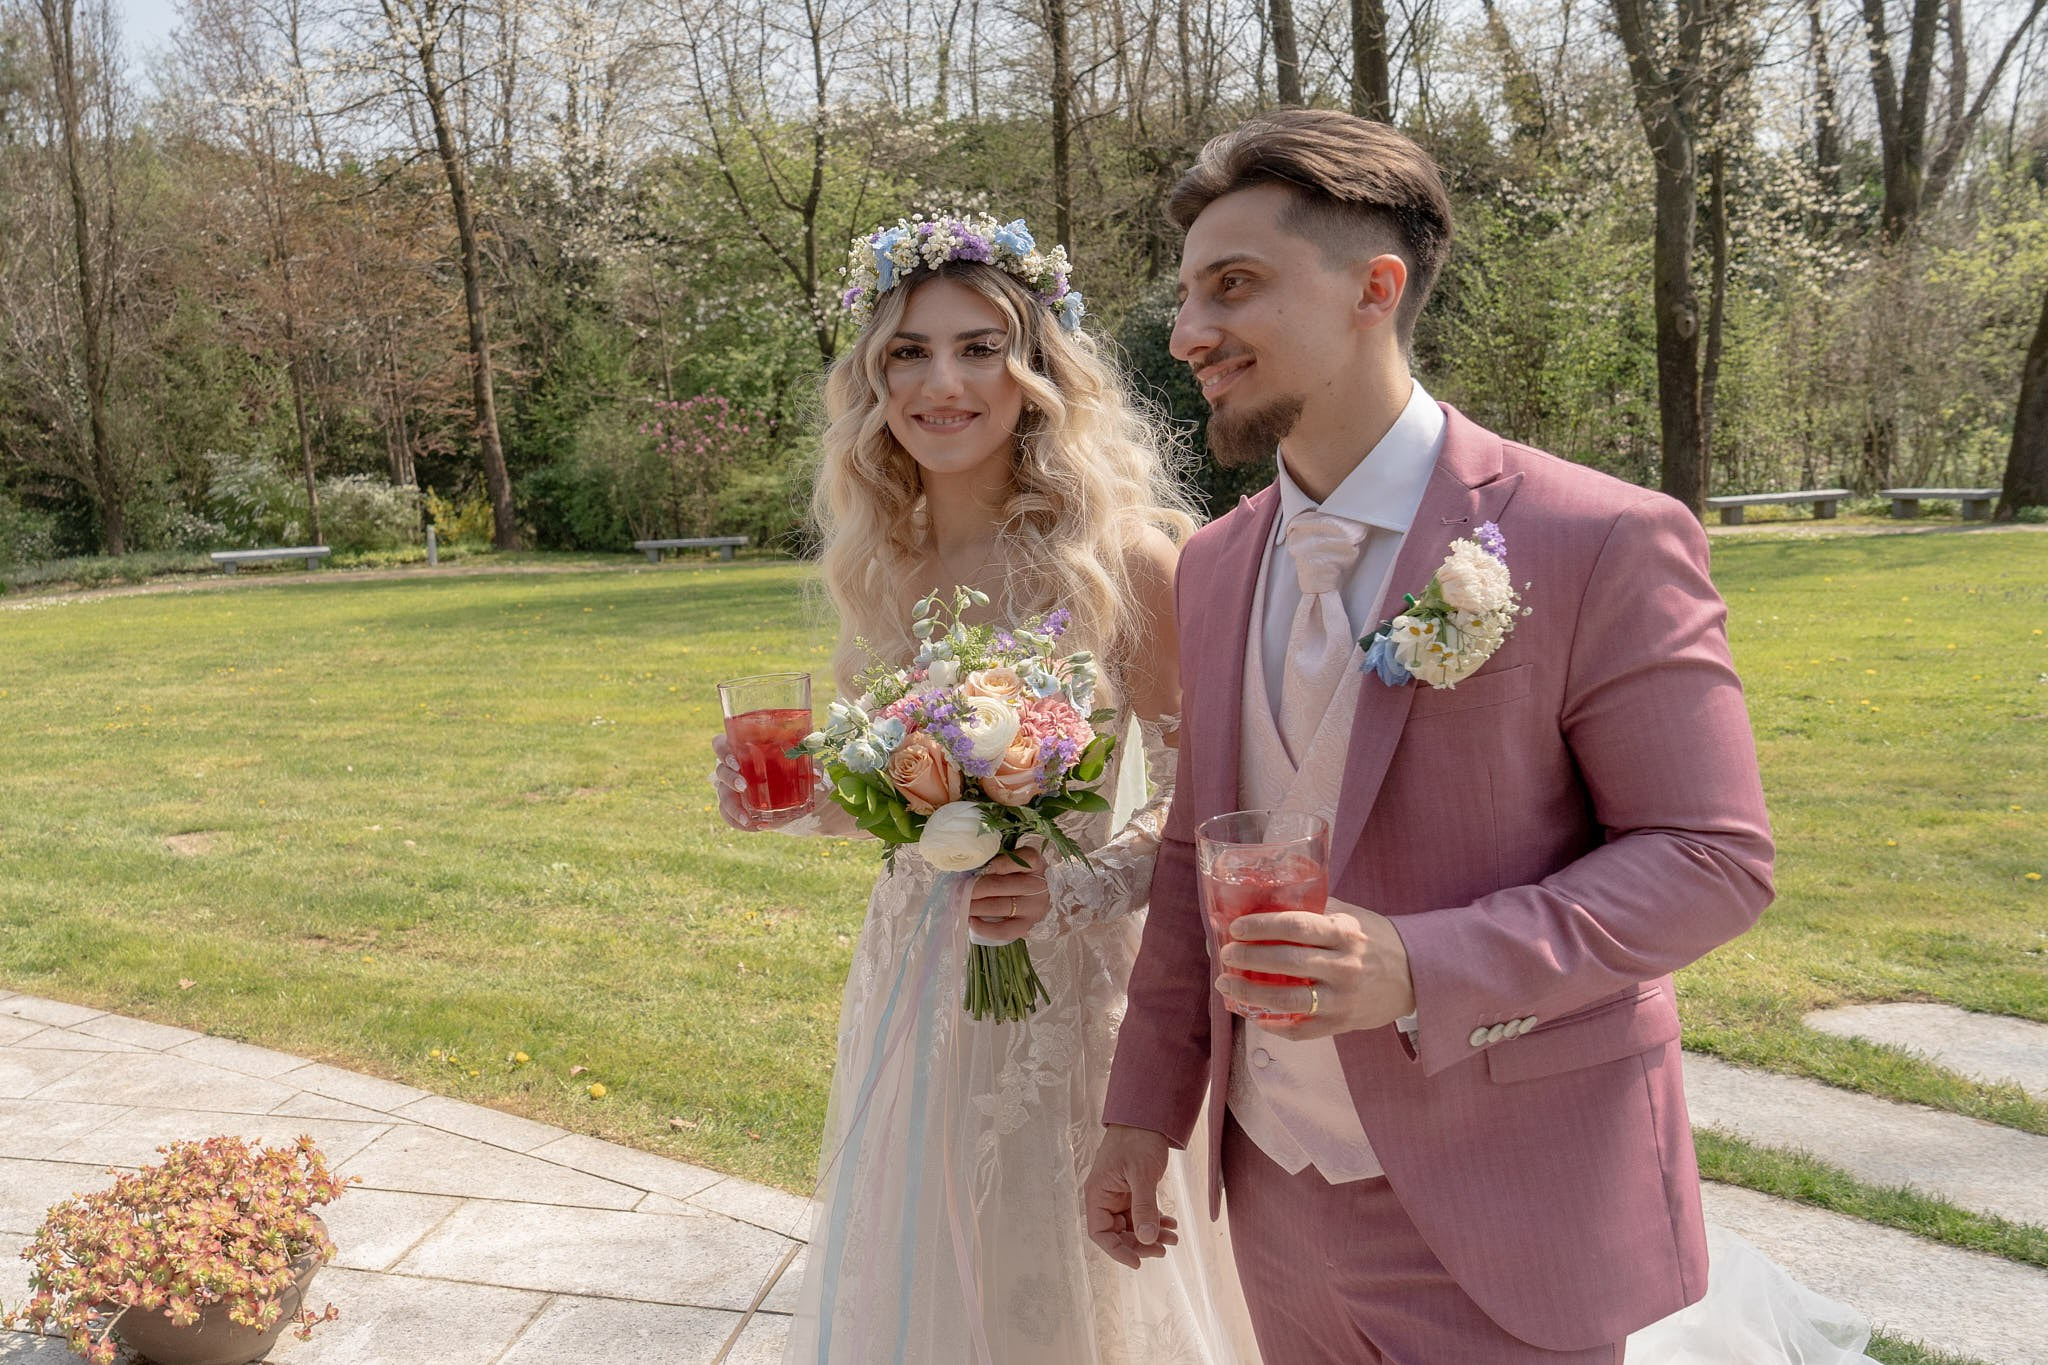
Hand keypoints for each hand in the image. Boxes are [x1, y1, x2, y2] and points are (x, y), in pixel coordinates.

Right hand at [710, 734, 825, 832]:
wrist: (796, 793)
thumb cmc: (792, 768)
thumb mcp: (803, 764)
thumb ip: (810, 764)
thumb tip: (815, 775)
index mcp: (743, 751)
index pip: (720, 745)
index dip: (722, 751)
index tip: (735, 761)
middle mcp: (733, 769)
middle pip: (720, 770)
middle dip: (729, 778)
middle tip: (743, 785)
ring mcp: (731, 789)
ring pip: (722, 795)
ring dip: (732, 806)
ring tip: (747, 817)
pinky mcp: (735, 807)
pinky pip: (727, 815)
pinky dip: (736, 821)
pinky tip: (751, 825)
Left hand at [965, 844, 1049, 943]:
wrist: (1040, 897)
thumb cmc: (1019, 875)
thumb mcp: (1013, 861)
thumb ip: (995, 860)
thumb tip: (968, 869)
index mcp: (1035, 863)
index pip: (1018, 860)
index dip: (996, 865)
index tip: (976, 871)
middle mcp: (1038, 885)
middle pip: (1000, 885)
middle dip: (973, 888)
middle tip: (956, 890)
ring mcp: (1035, 907)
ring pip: (1000, 907)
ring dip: (975, 906)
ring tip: (959, 905)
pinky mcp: (1028, 926)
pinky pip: (1004, 930)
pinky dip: (984, 927)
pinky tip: (972, 921)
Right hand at [1084, 1124, 1179, 1267]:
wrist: (1147, 1116)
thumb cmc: (1138, 1139)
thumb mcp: (1142, 1174)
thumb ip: (1143, 1206)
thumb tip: (1145, 1238)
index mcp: (1098, 1193)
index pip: (1100, 1233)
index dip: (1117, 1251)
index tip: (1138, 1263)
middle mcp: (1105, 1197)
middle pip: (1117, 1233)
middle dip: (1141, 1244)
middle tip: (1164, 1248)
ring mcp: (1119, 1194)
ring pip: (1132, 1225)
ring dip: (1151, 1234)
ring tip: (1174, 1238)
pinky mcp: (1132, 1190)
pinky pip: (1141, 1214)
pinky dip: (1155, 1221)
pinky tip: (1171, 1224)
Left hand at [1216, 897, 1415, 1040]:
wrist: (1416, 976)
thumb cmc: (1374, 940)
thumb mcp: (1350, 916)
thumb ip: (1314, 909)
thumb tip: (1264, 901)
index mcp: (1345, 933)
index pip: (1297, 926)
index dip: (1262, 926)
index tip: (1236, 927)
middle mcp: (1345, 967)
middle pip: (1287, 963)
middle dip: (1248, 958)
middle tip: (1225, 954)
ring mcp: (1343, 999)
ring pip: (1289, 1001)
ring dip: (1250, 993)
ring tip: (1226, 984)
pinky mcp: (1342, 1025)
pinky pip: (1301, 1030)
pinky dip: (1273, 1024)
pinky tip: (1253, 1014)